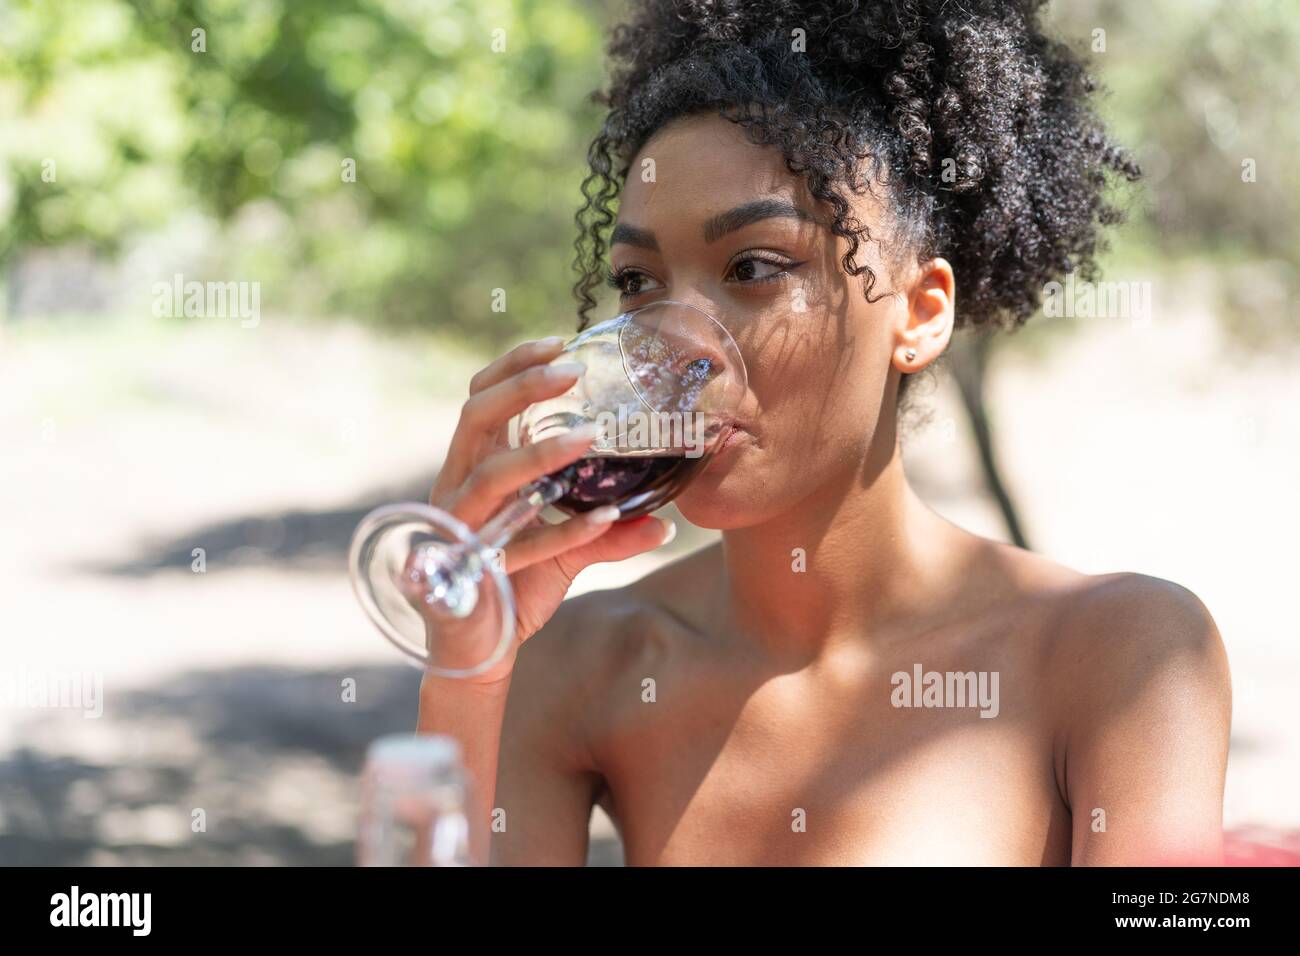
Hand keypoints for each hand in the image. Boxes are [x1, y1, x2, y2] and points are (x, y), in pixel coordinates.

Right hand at [426, 337, 675, 682]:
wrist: (479, 652)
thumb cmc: (514, 589)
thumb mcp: (566, 553)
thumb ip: (608, 532)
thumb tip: (664, 521)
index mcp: (472, 468)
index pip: (481, 398)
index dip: (514, 366)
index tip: (560, 342)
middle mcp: (456, 488)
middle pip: (475, 417)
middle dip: (521, 387)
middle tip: (571, 372)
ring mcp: (457, 529)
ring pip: (488, 476)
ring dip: (540, 453)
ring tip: (589, 436)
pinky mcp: (467, 571)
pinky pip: (514, 544)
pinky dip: (561, 531)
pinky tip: (603, 518)